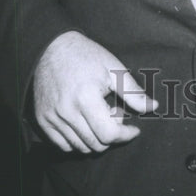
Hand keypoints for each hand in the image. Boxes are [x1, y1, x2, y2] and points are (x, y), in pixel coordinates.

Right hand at [32, 31, 156, 152]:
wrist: (51, 47)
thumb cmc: (86, 56)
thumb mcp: (113, 69)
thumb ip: (133, 92)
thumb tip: (153, 107)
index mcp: (85, 97)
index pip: (109, 134)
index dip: (126, 135)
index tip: (135, 129)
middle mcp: (66, 111)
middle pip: (96, 144)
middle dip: (112, 135)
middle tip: (115, 114)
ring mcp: (52, 118)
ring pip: (80, 148)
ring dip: (95, 139)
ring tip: (99, 115)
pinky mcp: (42, 120)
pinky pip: (63, 146)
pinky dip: (77, 141)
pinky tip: (84, 123)